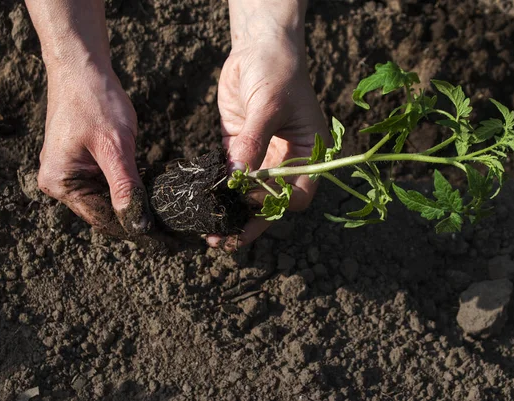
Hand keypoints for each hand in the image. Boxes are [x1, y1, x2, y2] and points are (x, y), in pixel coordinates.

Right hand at [37, 65, 151, 235]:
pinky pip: (109, 186)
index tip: (166, 242)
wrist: (83, 68)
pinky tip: (154, 198)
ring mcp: (72, 174)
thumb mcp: (115, 146)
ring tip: (168, 221)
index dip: (136, 231)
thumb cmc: (94, 101)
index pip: (104, 218)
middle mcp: (61, 184)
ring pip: (109, 201)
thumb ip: (125, 186)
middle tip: (172, 235)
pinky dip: (131, 191)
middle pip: (105, 214)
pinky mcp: (84, 164)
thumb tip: (137, 225)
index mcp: (61, 183)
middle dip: (138, 222)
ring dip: (136, 208)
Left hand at [207, 36, 327, 250]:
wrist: (260, 48)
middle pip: (271, 203)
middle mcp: (288, 162)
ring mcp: (263, 157)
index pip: (298, 195)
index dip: (274, 203)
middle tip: (223, 240)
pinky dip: (218, 191)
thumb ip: (253, 142)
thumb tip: (237, 178)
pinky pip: (230, 176)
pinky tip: (202, 204)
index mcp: (310, 155)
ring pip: (249, 195)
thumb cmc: (277, 72)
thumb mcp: (268, 105)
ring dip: (231, 213)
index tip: (248, 200)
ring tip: (209, 233)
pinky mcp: (240, 149)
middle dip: (249, 222)